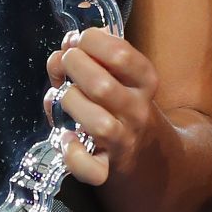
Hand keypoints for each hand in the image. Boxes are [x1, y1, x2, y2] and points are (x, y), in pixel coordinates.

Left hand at [44, 27, 166, 187]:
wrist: (149, 153)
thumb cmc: (121, 104)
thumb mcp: (118, 75)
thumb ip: (91, 56)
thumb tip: (66, 46)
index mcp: (144, 82)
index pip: (121, 55)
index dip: (91, 41)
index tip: (78, 41)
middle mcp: (137, 111)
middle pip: (103, 87)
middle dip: (74, 68)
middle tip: (65, 64)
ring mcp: (124, 141)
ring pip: (97, 125)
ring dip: (70, 104)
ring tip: (63, 96)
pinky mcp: (107, 168)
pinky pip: (91, 169)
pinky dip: (73, 155)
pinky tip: (66, 138)